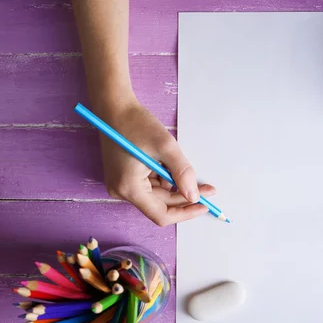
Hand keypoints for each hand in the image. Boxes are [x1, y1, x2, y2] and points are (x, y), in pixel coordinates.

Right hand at [95, 97, 214, 225]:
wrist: (114, 107)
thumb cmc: (136, 123)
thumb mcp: (165, 146)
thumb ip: (182, 173)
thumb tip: (194, 196)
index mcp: (129, 188)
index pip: (161, 215)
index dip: (185, 213)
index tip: (204, 205)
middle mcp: (122, 191)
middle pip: (161, 204)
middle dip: (185, 195)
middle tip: (208, 188)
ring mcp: (121, 184)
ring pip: (157, 194)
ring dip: (174, 183)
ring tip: (178, 162)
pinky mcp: (124, 177)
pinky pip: (150, 184)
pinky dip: (163, 177)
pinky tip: (166, 160)